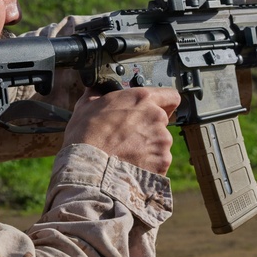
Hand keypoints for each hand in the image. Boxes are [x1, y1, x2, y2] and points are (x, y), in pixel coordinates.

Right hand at [63, 87, 180, 174]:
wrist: (89, 170)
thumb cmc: (85, 137)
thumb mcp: (85, 105)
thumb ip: (98, 92)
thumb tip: (95, 86)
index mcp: (141, 99)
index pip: (170, 96)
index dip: (164, 103)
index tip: (154, 110)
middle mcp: (156, 117)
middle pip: (163, 121)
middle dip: (149, 128)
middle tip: (129, 136)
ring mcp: (162, 141)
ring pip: (161, 143)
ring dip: (149, 147)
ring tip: (128, 154)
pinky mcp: (162, 162)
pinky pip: (159, 162)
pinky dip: (149, 164)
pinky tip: (131, 166)